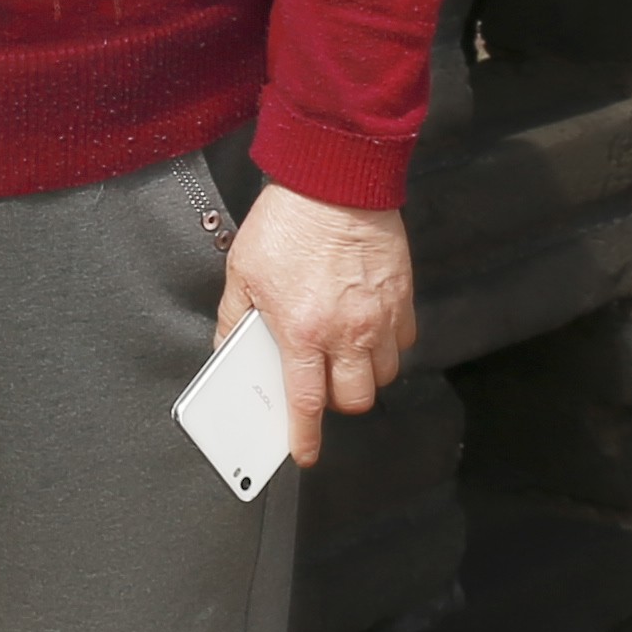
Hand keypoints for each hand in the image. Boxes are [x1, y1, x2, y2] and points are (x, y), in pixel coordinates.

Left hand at [214, 186, 416, 469]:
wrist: (334, 178)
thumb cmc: (285, 221)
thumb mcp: (241, 271)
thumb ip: (234, 319)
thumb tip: (228, 352)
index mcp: (302, 331)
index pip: (306, 404)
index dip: (305, 438)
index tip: (304, 453)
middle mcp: (346, 332)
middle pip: (354, 400)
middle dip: (337, 402)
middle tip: (321, 383)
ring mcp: (379, 316)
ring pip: (383, 376)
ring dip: (363, 375)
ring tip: (344, 354)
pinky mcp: (401, 296)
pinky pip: (403, 341)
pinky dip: (388, 345)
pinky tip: (368, 327)